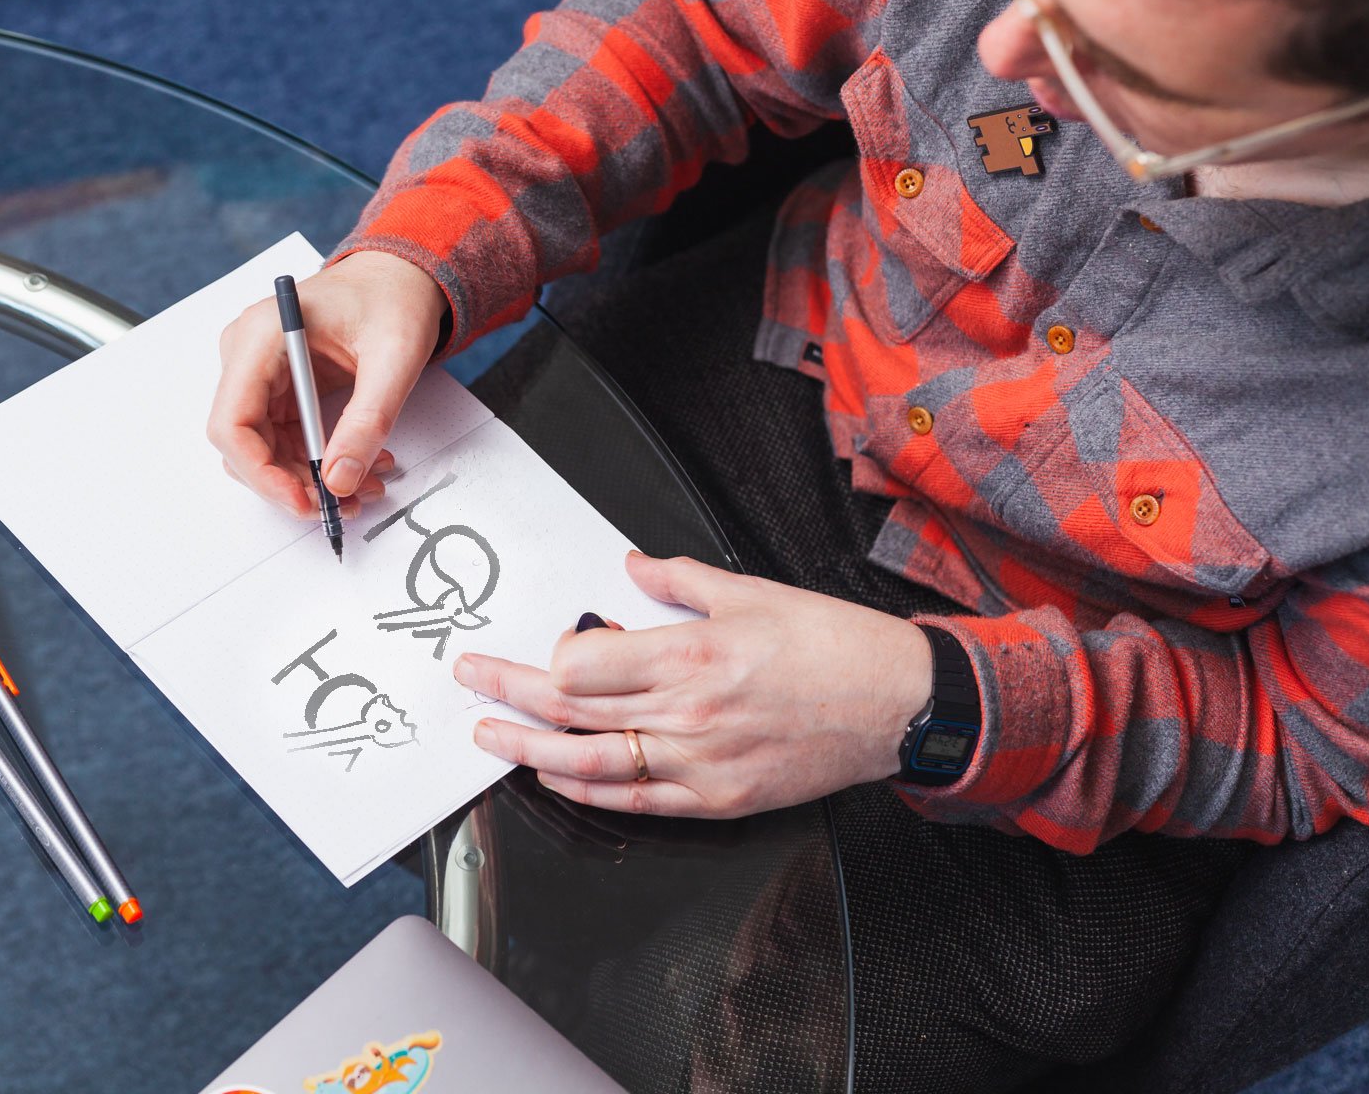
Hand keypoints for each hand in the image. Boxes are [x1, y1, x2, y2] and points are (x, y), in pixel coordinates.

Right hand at [207, 250, 448, 519]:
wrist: (397, 278)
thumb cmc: (394, 299)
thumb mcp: (396, 358)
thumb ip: (368, 420)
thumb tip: (341, 480)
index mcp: (264, 334)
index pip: (232, 421)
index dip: (260, 472)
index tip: (303, 500)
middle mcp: (247, 353)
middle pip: (242, 443)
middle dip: (289, 482)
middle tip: (342, 503)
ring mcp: (256, 372)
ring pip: (260, 449)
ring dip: (304, 478)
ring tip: (362, 485)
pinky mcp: (274, 388)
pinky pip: (279, 440)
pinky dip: (313, 463)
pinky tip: (353, 465)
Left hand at [454, 552, 934, 816]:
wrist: (898, 703)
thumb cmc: (833, 646)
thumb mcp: (752, 591)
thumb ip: (679, 580)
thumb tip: (632, 566)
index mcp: (691, 653)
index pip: (583, 664)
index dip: (552, 656)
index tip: (543, 646)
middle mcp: (686, 712)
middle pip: (572, 710)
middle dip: (508, 694)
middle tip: (470, 679)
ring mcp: (698, 762)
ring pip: (590, 763)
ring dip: (528, 750)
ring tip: (489, 736)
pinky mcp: (716, 799)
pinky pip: (633, 802)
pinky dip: (585, 790)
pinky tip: (553, 776)